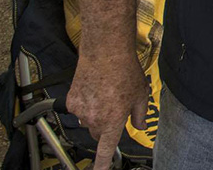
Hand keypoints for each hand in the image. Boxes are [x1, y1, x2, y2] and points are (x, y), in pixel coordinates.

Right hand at [67, 49, 147, 169]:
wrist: (105, 53)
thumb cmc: (124, 71)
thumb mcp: (141, 95)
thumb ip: (139, 115)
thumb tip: (139, 126)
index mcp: (112, 121)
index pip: (105, 149)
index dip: (102, 164)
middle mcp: (94, 119)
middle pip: (97, 133)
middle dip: (105, 127)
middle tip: (114, 108)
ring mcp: (81, 110)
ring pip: (87, 121)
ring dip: (95, 115)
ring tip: (105, 94)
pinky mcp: (71, 101)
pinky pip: (79, 109)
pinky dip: (86, 104)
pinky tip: (94, 89)